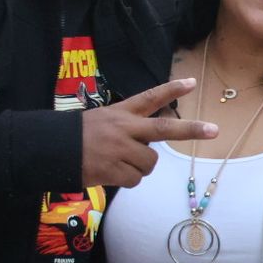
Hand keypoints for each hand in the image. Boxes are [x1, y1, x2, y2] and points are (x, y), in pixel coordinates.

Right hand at [81, 79, 217, 188]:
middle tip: (214, 130)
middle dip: (191, 129)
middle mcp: (124, 128)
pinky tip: (110, 173)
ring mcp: (120, 149)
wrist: (49, 150)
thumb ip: (127, 128)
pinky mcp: (114, 169)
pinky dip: (127, 180)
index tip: (192, 83)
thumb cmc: (77, 136)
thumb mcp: (101, 120)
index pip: (150, 97)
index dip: (171, 90)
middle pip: (164, 128)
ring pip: (150, 162)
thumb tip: (149, 147)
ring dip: (139, 167)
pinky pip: (135, 180)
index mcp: (121, 113)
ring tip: (118, 163)